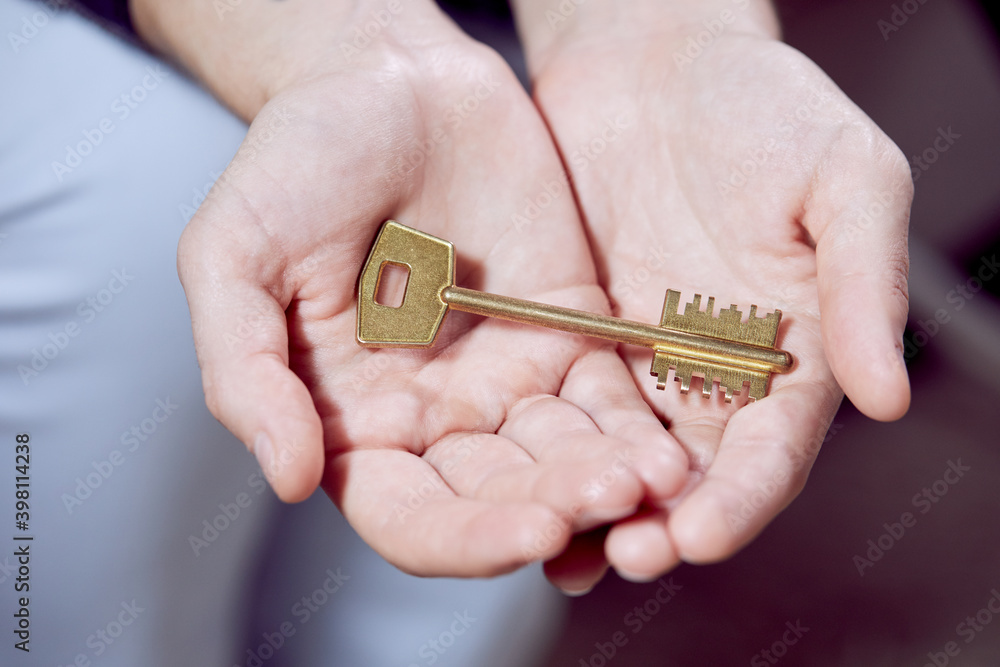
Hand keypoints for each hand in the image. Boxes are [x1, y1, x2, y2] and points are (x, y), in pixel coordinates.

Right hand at [157, 2, 687, 578]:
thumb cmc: (295, 162)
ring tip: (657, 479)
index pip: (412, 516)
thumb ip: (246, 372)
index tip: (532, 532)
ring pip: (566, 458)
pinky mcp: (567, 331)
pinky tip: (670, 444)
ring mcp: (508, 377)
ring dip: (612, 479)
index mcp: (356, 422)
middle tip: (612, 498)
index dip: (468, 539)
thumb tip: (288, 479)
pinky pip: (608, 397)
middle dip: (559, 508)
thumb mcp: (235, 257)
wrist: (384, 78)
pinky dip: (639, 428)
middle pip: (503, 498)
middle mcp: (437, 416)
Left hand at [512, 0, 911, 581]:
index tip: (700, 534)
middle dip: (659, 524)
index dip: (741, 500)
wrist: (656, 64)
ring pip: (622, 459)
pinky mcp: (577, 342)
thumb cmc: (765, 107)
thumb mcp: (845, 179)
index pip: (771, 452)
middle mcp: (715, 377)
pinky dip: (546, 453)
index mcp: (792, 356)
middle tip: (622, 556)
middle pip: (691, 478)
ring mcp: (642, 364)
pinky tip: (515, 489)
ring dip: (596, 507)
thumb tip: (889, 397)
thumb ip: (866, 284)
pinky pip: (562, 410)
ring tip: (562, 546)